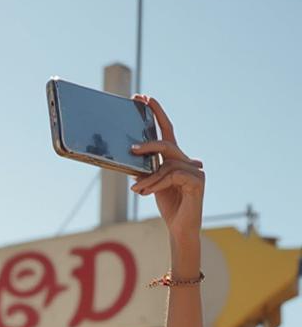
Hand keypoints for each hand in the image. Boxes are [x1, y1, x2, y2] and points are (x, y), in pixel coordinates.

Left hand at [130, 96, 204, 242]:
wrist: (181, 228)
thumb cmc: (168, 205)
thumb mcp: (150, 185)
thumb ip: (144, 170)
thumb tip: (130, 157)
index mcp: (174, 159)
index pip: (166, 130)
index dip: (156, 113)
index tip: (144, 98)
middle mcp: (186, 160)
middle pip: (167, 144)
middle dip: (148, 144)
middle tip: (132, 147)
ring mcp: (195, 170)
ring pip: (166, 165)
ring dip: (148, 178)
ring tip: (137, 190)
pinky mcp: (197, 182)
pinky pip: (172, 176)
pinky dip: (156, 184)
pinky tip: (146, 193)